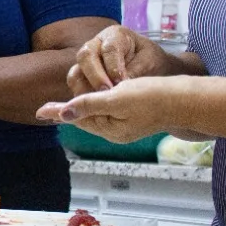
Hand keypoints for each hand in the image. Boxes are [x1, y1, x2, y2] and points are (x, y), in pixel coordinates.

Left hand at [38, 76, 190, 142]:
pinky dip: (95, 104)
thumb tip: (63, 114)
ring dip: (81, 107)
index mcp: (110, 129)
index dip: (58, 111)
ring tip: (62, 106)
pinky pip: (107, 110)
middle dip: (68, 111)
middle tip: (46, 109)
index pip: (77, 118)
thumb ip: (89, 105)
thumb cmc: (153, 95)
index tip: (39, 111)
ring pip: (95, 114)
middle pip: (85, 118)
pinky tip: (91, 99)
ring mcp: (125, 125)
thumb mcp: (117, 98)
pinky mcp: (134, 117)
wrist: (186, 98)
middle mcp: (116, 130)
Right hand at [68, 25, 169, 95]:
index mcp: (115, 35)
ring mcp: (86, 61)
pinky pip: (76, 85)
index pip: (108, 48)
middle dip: (95, 76)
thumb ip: (135, 71)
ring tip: (98, 102)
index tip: (121, 82)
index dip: (113, 67)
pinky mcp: (82, 76)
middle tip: (106, 93)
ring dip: (84, 89)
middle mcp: (95, 45)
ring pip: (75, 72)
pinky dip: (82, 96)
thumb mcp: (149, 62)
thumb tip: (120, 87)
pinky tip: (94, 107)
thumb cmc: (150, 60)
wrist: (148, 64)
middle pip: (85, 56)